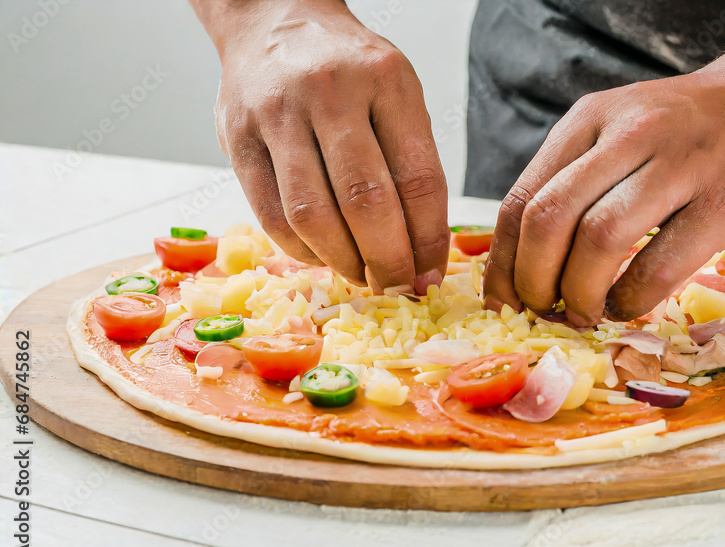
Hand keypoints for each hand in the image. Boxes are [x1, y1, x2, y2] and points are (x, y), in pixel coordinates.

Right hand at [202, 0, 447, 293]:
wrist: (275, 21)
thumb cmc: (349, 70)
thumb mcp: (397, 95)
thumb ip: (411, 164)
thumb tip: (423, 256)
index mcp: (386, 80)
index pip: (418, 179)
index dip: (428, 240)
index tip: (430, 274)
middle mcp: (330, 92)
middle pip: (365, 202)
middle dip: (387, 261)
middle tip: (397, 286)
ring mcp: (277, 114)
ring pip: (312, 215)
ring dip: (342, 261)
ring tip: (360, 274)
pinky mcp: (237, 138)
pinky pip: (271, 215)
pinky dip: (301, 249)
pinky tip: (321, 254)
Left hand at [483, 71, 724, 324]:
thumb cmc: (692, 131)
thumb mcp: (621, 130)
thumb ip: (577, 180)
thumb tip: (525, 263)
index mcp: (589, 120)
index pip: (521, 199)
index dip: (503, 263)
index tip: (504, 300)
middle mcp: (628, 134)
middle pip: (548, 220)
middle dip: (534, 282)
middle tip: (545, 311)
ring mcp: (679, 166)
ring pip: (598, 240)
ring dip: (580, 294)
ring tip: (586, 312)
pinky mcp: (724, 203)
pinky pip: (659, 266)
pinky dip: (631, 299)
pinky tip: (628, 305)